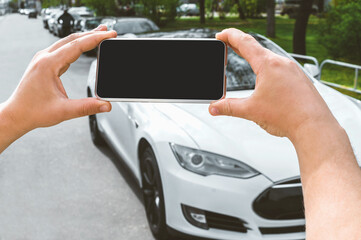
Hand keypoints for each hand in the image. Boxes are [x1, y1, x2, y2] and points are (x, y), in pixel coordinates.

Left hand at [1, 25, 115, 134]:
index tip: (109, 35)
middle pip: (72, 39)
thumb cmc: (34, 112)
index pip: (77, 45)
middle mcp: (44, 58)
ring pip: (66, 42)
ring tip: (98, 35)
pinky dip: (76, 45)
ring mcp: (43, 59)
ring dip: (83, 38)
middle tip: (108, 31)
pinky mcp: (44, 63)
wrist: (17, 114)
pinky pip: (62, 49)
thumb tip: (106, 105)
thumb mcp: (64, 111)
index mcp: (48, 64)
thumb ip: (87, 107)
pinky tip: (82, 46)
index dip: (96, 38)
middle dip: (92, 34)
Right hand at [209, 28, 337, 140]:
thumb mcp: (251, 111)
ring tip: (246, 58)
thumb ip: (229, 107)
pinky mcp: (300, 79)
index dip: (229, 36)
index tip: (220, 35)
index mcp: (268, 65)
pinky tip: (267, 77)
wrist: (314, 126)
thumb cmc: (288, 116)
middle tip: (228, 44)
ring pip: (270, 58)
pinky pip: (281, 67)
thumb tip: (214, 108)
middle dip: (240, 45)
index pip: (244, 42)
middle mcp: (282, 63)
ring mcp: (293, 70)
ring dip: (255, 56)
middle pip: (256, 48)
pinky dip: (269, 67)